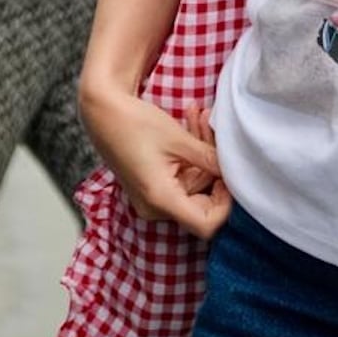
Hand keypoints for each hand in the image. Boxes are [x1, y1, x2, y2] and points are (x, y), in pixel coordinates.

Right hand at [80, 85, 230, 238]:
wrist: (101, 111)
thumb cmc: (135, 124)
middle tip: (212, 129)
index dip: (225, 205)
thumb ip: (210, 159)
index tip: (230, 176)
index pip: (206, 225)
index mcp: (161, 199)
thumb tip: (236, 172)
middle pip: (200, 199)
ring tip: (200, 116)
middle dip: (213, 165)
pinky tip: (191, 123)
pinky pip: (179, 177)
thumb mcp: (179, 140)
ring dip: (201, 152)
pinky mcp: (151, 186)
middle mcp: (155, 206)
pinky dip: (188, 156)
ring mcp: (152, 198)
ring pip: (191, 183)